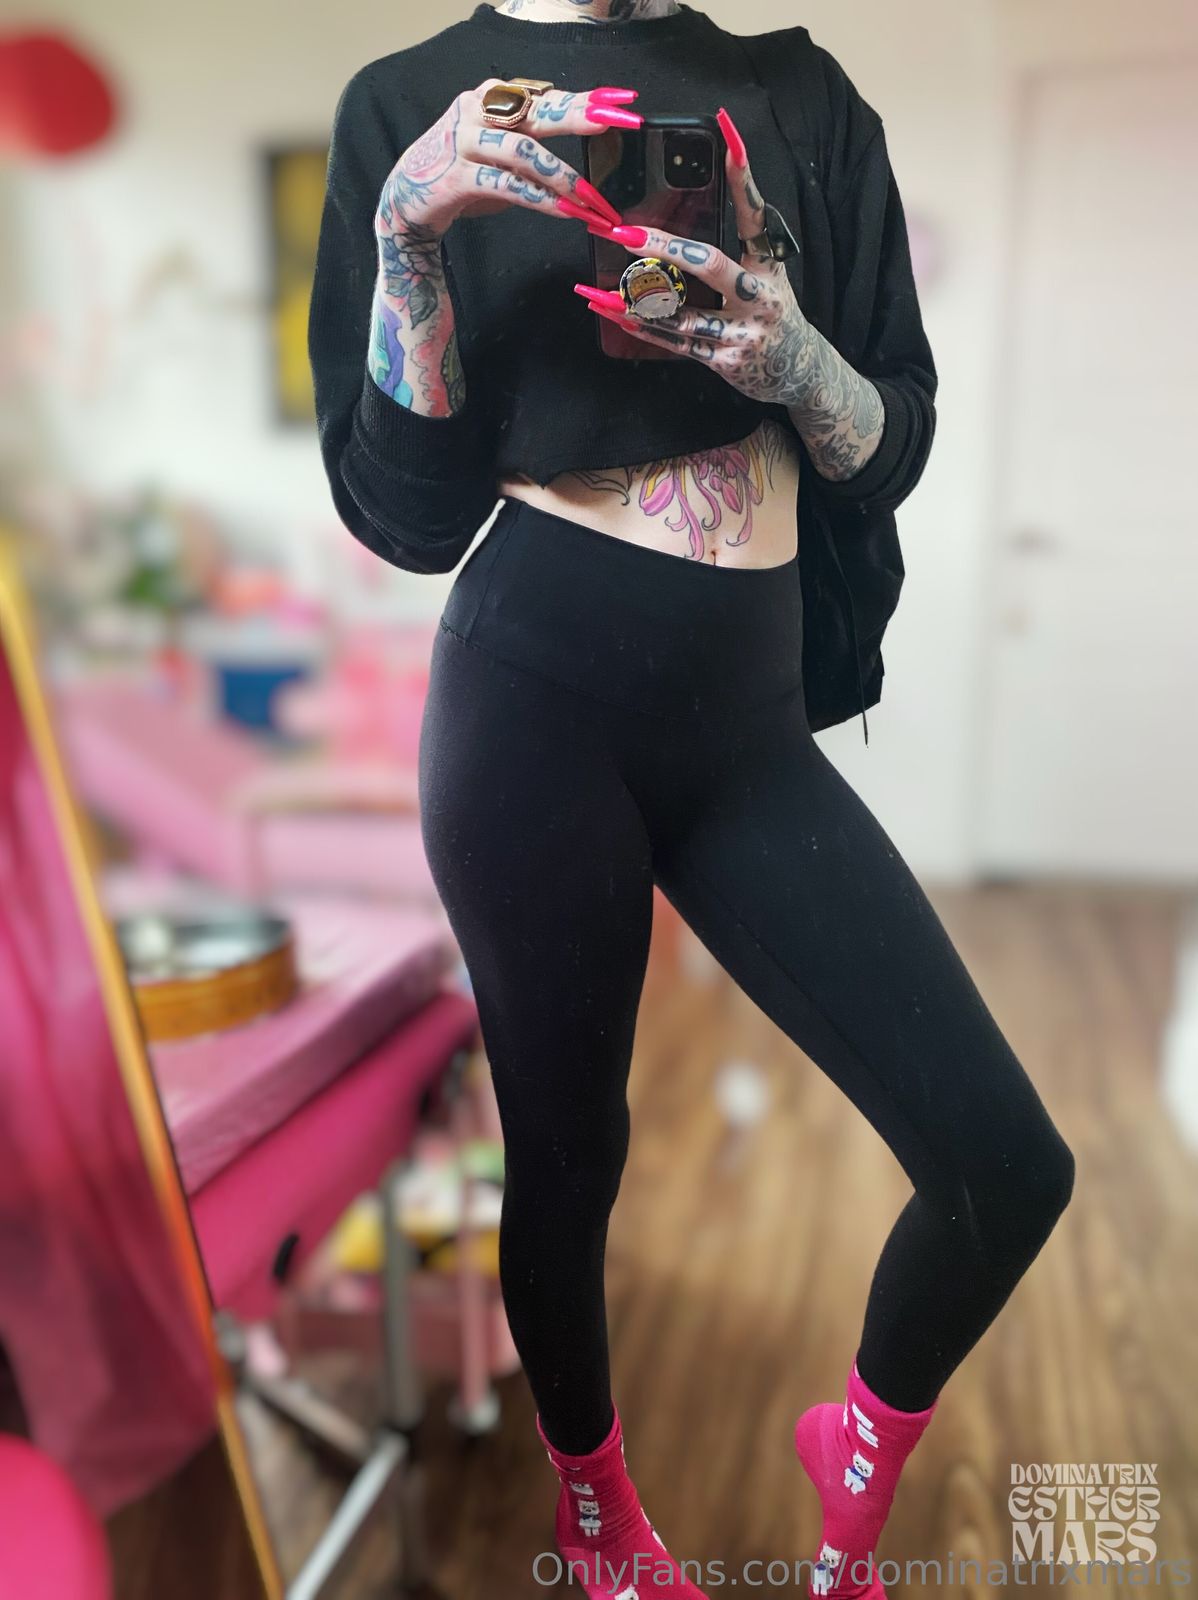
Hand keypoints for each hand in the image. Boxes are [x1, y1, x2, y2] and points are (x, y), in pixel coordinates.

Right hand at [376, 82, 641, 241]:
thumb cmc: (462, 175)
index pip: (545, 96)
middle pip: (537, 111)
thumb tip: (579, 154)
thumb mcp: (499, 155)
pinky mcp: (457, 177)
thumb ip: (532, 146)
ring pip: (524, 153)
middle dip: (579, 116)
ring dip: (562, 177)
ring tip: (591, 200)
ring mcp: (465, 143)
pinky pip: (508, 186)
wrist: (407, 201)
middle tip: (615, 121)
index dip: (584, 99)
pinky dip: (541, 199)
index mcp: (492, 99)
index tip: (621, 101)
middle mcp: (478, 112)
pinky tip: (565, 212)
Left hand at [576, 107, 885, 479]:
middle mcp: (759, 296)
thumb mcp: (767, 274)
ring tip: (600, 287)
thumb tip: (691, 211)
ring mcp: (741, 332)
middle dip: (664, 249)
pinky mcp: (725, 362)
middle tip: (625, 234)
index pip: (755, 212)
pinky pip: (678, 344)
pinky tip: (616, 314)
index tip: (728, 132)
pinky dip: (646, 328)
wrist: (799, 371)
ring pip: (684, 314)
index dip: (742, 174)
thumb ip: (738, 247)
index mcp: (769, 264)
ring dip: (639, 301)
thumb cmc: (772, 312)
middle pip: (710, 265)